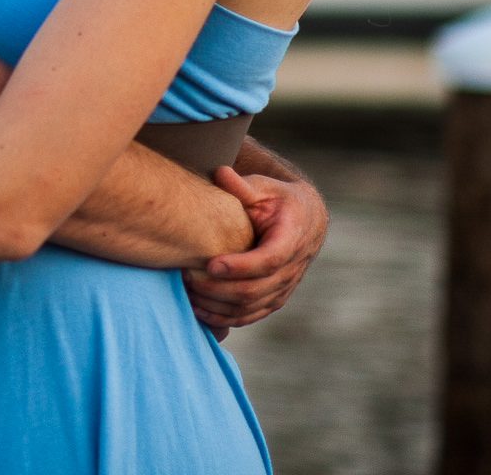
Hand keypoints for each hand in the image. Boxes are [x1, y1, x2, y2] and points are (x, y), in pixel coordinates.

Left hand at [183, 168, 327, 336]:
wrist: (303, 221)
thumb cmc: (277, 199)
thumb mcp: (263, 187)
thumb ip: (242, 185)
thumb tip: (221, 173)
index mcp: (292, 239)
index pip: (270, 260)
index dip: (241, 266)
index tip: (210, 264)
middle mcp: (291, 269)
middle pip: (256, 290)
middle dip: (219, 289)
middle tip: (187, 278)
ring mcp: (283, 288)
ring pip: (251, 308)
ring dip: (218, 305)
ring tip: (187, 293)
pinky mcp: (273, 299)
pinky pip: (249, 316)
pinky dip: (223, 318)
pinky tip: (198, 309)